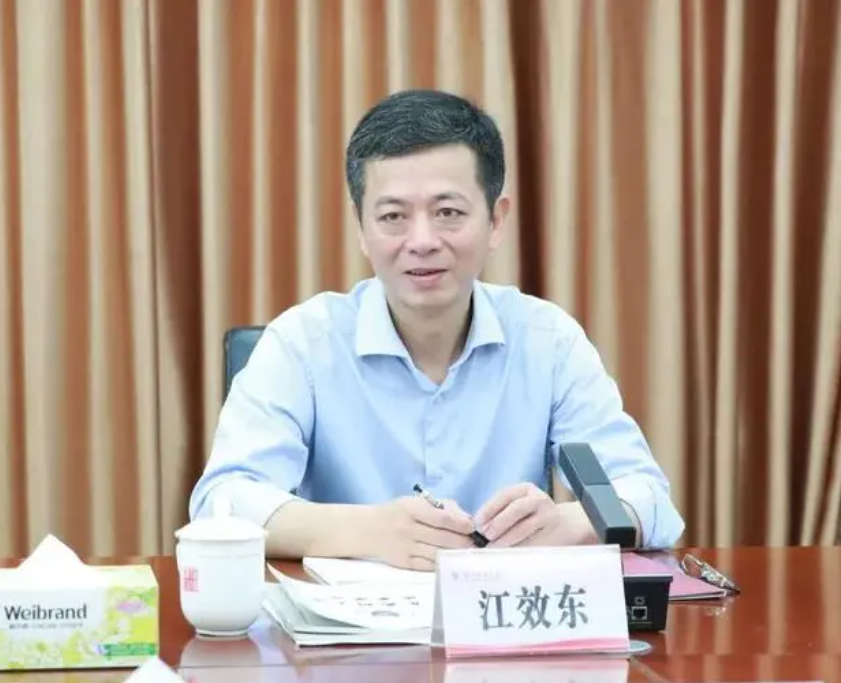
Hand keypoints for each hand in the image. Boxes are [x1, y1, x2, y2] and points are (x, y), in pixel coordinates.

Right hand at [365, 496, 475, 570]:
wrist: (366, 530)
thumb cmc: (397, 513)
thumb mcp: (415, 502)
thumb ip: (443, 507)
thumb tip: (467, 519)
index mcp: (410, 509)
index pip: (441, 518)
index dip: (461, 523)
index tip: (472, 527)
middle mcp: (407, 529)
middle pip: (443, 538)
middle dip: (463, 542)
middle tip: (476, 544)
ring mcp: (405, 548)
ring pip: (438, 555)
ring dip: (456, 555)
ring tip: (468, 554)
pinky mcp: (404, 564)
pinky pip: (429, 566)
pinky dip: (443, 564)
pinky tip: (451, 561)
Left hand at [474, 483, 596, 547]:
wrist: (562, 526)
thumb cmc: (530, 517)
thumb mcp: (517, 506)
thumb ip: (500, 513)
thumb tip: (477, 527)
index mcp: (525, 489)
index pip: (505, 495)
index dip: (489, 508)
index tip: (477, 522)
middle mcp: (539, 498)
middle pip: (516, 508)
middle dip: (498, 523)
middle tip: (485, 535)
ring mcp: (548, 514)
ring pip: (525, 526)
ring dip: (506, 538)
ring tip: (493, 546)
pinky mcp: (554, 532)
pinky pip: (534, 541)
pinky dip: (518, 547)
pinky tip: (509, 552)